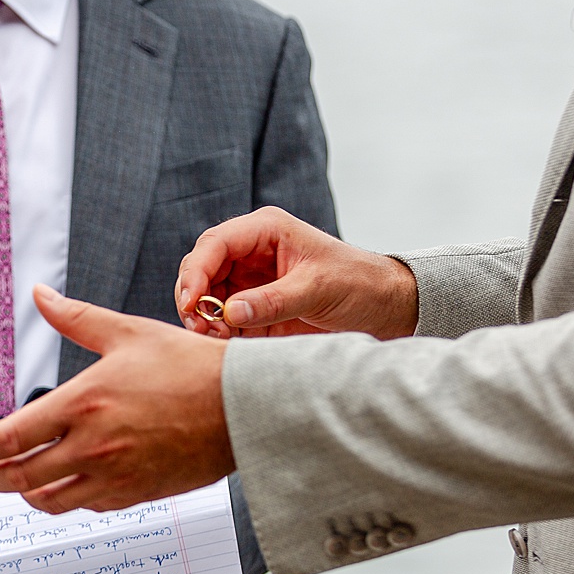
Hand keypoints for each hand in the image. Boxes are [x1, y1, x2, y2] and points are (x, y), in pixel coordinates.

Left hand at [0, 285, 234, 512]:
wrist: (244, 407)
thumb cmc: (190, 366)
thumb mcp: (128, 333)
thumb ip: (76, 318)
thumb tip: (39, 294)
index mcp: (84, 403)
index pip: (12, 437)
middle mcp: (94, 446)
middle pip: (21, 476)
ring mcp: (115, 476)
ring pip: (51, 499)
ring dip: (24, 494)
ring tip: (13, 485)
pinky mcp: (137, 493)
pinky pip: (88, 506)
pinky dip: (66, 500)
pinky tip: (61, 489)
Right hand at [174, 206, 418, 339]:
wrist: (383, 307)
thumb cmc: (358, 283)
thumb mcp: (318, 288)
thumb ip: (273, 301)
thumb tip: (228, 313)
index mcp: (266, 230)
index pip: (216, 243)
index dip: (197, 271)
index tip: (191, 301)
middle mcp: (250, 252)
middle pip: (201, 267)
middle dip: (193, 296)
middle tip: (198, 326)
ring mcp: (248, 279)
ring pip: (205, 293)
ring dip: (202, 316)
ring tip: (214, 338)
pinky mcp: (252, 305)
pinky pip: (220, 316)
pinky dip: (214, 330)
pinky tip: (223, 343)